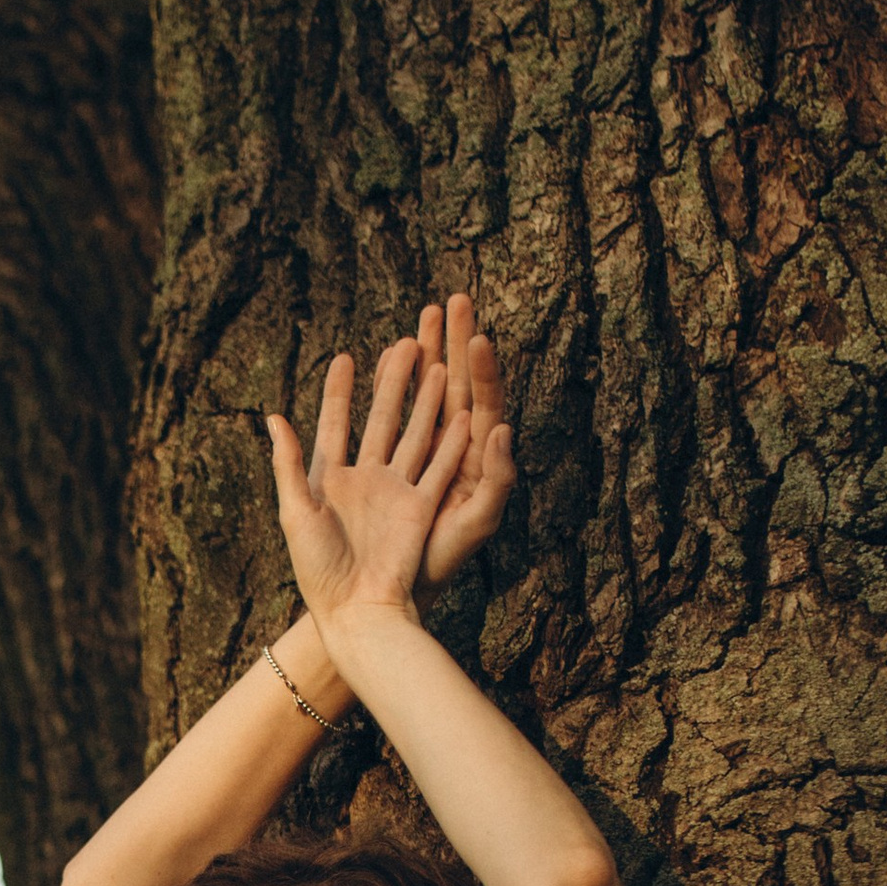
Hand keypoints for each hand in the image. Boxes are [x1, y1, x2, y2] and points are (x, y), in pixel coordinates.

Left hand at [264, 290, 513, 624]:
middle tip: (407, 342)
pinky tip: (465, 412)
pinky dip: (451, 443)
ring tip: (438, 364)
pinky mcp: (420, 509)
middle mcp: (366, 481)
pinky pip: (438, 469)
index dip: (338, 392)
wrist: (353, 609)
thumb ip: (287, 463)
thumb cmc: (317, 570)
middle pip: (381, 420)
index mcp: (330, 480)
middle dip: (392, 382)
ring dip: (425, 402)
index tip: (344, 356)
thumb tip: (272, 416)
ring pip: (414, 436)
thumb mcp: (295, 512)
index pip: (335, 423)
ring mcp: (395, 493)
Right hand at [411, 293, 514, 589]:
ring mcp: (414, 454)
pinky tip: (383, 360)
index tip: (474, 336)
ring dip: (422, 355)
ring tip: (423, 318)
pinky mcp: (385, 462)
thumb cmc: (442, 559)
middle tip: (453, 300)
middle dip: (451, 343)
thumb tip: (503, 426)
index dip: (479, 369)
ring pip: (421, 395)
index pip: (481, 401)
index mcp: (474, 458)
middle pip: (453, 385)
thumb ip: (497, 477)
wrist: (394, 585)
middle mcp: (448, 450)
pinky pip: (389, 415)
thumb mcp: (479, 521)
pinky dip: (388, 386)